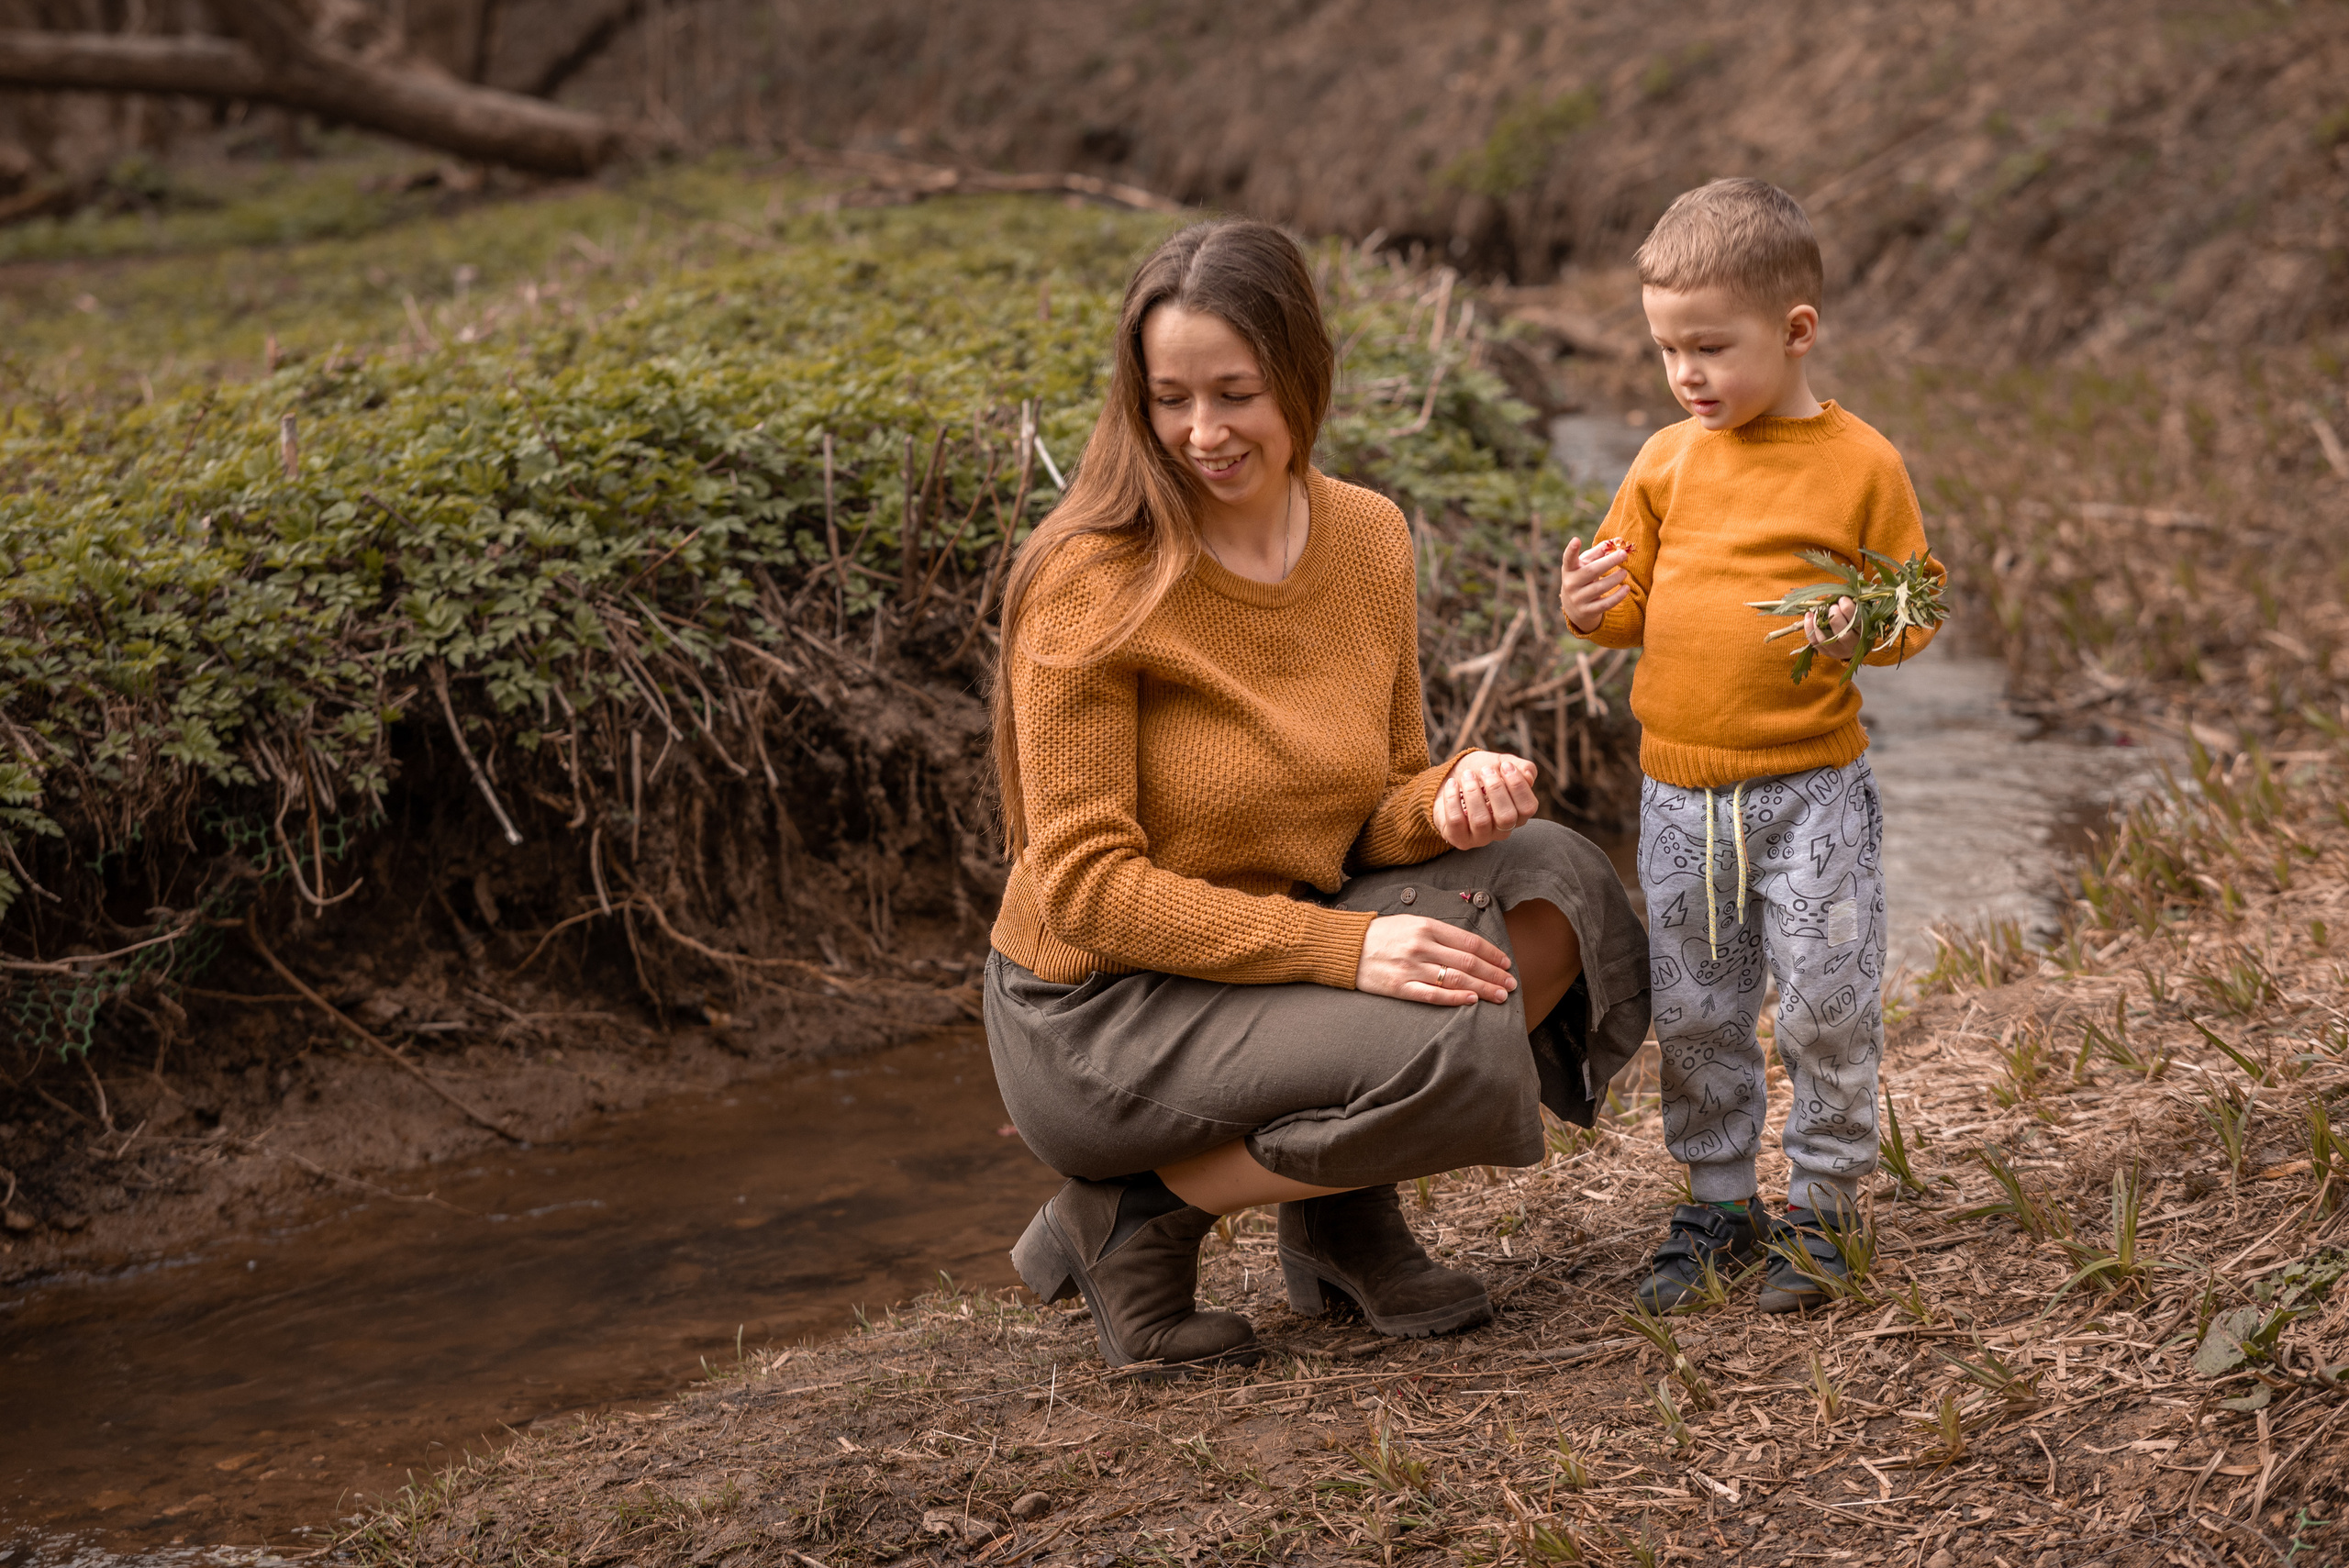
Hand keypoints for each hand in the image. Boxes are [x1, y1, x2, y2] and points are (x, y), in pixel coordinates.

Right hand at [1356, 914, 1516, 1005]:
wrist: (1345, 947)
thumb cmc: (1381, 935)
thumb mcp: (1410, 922)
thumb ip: (1438, 933)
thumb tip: (1469, 947)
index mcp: (1426, 926)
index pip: (1468, 941)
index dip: (1491, 953)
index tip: (1506, 963)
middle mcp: (1422, 946)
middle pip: (1468, 962)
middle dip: (1493, 974)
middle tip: (1511, 984)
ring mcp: (1411, 967)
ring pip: (1456, 979)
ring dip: (1482, 988)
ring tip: (1500, 996)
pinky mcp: (1400, 986)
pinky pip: (1433, 994)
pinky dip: (1455, 998)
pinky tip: (1471, 1001)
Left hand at [1433, 750, 1538, 849]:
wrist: (1452, 778)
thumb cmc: (1481, 773)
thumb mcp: (1503, 764)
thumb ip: (1523, 768)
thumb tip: (1529, 777)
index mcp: (1518, 814)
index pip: (1527, 808)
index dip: (1518, 786)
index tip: (1505, 765)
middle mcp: (1502, 830)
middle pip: (1507, 817)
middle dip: (1496, 789)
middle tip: (1485, 770)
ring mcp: (1481, 837)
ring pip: (1480, 820)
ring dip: (1473, 793)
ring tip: (1467, 775)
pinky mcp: (1459, 838)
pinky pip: (1456, 821)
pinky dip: (1452, 799)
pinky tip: (1452, 784)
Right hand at [1559, 535, 1630, 633]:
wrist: (1573, 606)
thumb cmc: (1583, 577)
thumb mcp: (1586, 564)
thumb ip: (1599, 552)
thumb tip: (1618, 540)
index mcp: (1569, 569)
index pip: (1568, 559)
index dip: (1571, 550)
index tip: (1576, 540)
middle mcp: (1571, 584)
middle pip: (1591, 571)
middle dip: (1608, 562)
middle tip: (1623, 554)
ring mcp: (1578, 599)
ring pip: (1599, 588)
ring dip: (1615, 579)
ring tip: (1624, 572)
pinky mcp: (1587, 611)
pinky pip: (1605, 604)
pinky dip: (1617, 596)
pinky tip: (1626, 588)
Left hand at [1804, 596, 1860, 662]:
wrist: (1854, 644)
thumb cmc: (1856, 623)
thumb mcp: (1859, 612)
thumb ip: (1850, 604)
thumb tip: (1832, 594)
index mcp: (1863, 632)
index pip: (1857, 622)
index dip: (1848, 609)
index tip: (1842, 599)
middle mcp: (1851, 643)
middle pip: (1842, 633)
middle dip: (1835, 617)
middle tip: (1832, 607)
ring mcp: (1837, 650)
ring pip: (1825, 639)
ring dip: (1819, 622)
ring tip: (1819, 610)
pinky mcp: (1826, 652)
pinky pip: (1814, 641)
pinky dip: (1809, 627)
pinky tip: (1809, 615)